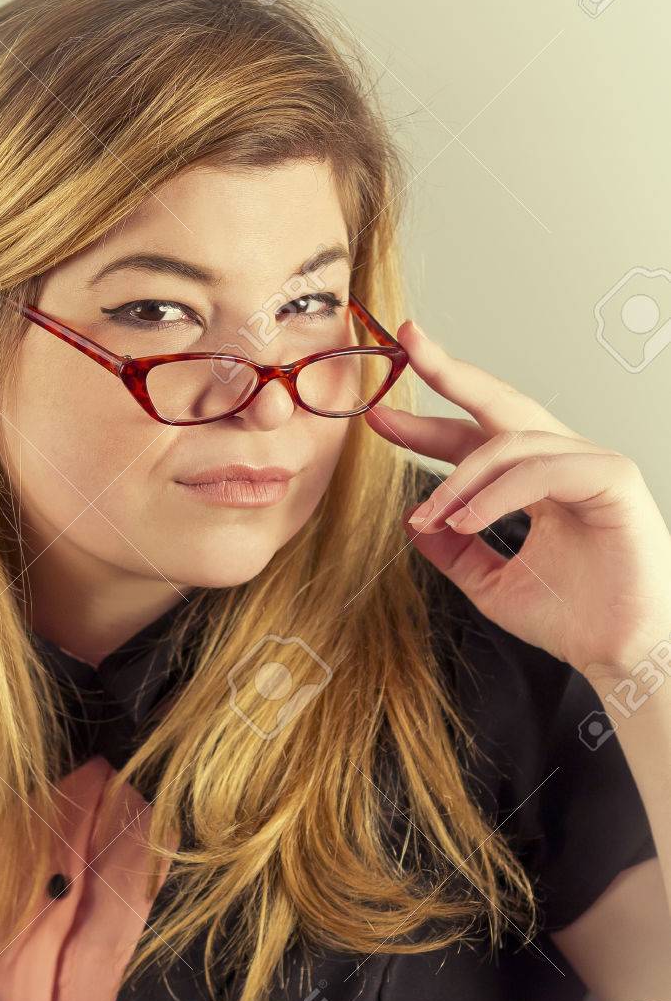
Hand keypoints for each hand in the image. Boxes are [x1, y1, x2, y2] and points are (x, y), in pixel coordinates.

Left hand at [365, 321, 670, 686]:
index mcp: (536, 480)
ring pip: (509, 443)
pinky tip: (465, 520)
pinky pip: (539, 471)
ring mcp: (591, 462)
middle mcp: (563, 461)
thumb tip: (412, 524)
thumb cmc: (574, 620)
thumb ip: (454, 550)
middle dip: (450, 371)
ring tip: (429, 517)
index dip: (425, 427)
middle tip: (408, 344)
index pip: (474, 438)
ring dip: (457, 479)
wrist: (622, 656)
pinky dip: (495, 494)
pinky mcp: (612, 476)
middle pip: (499, 404)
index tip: (377, 418)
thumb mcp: (489, 583)